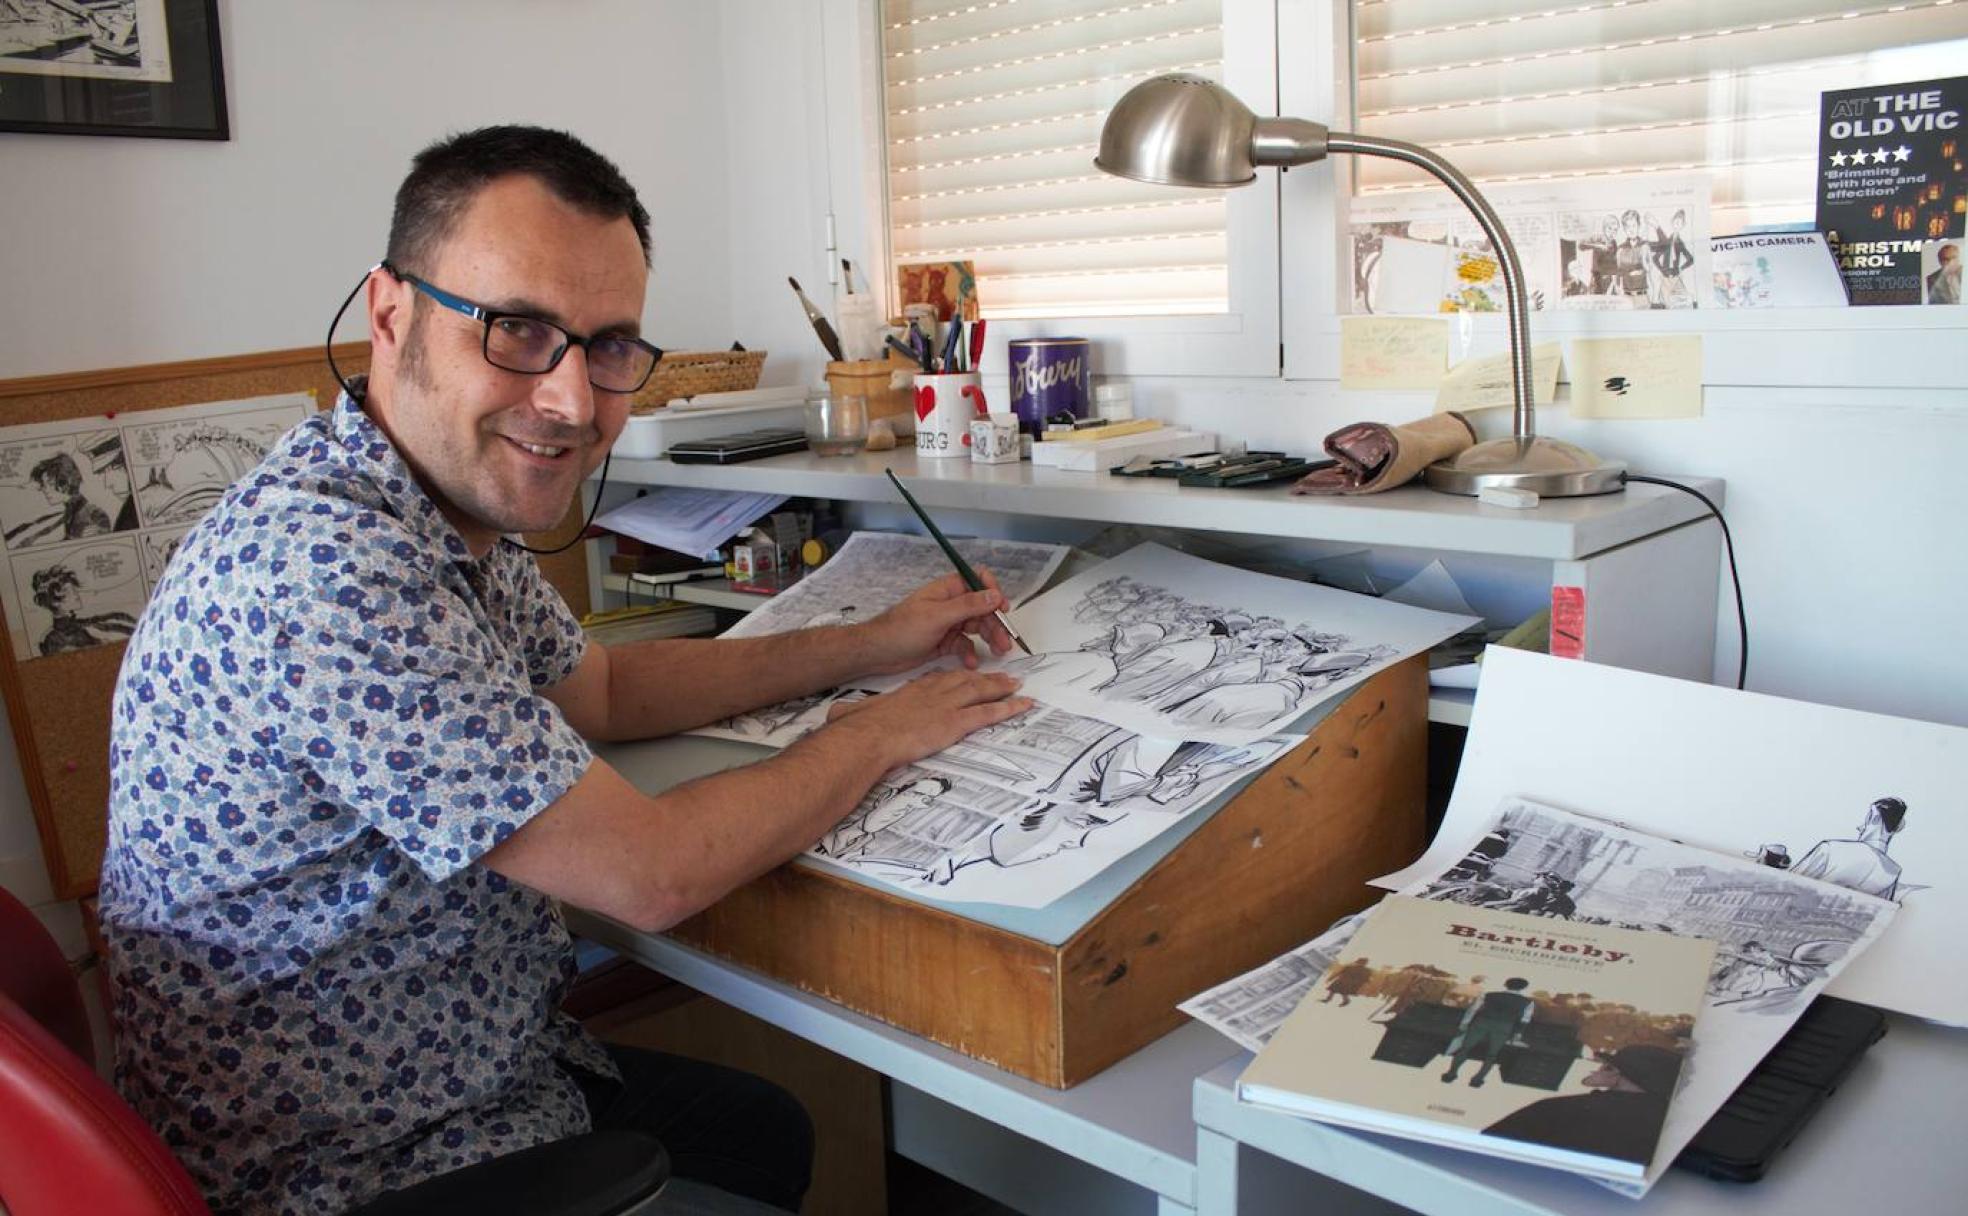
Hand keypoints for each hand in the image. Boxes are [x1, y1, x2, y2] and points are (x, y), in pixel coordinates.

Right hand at [819, 669, 1032, 770]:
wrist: (868, 737)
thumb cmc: (860, 730)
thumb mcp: (853, 716)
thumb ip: (849, 714)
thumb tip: (834, 716)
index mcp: (912, 690)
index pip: (940, 679)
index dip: (956, 677)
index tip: (966, 676)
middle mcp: (933, 691)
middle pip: (966, 680)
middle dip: (986, 678)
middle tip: (1004, 677)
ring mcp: (946, 705)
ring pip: (982, 691)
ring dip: (1002, 688)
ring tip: (1018, 686)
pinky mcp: (955, 722)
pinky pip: (988, 712)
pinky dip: (1009, 707)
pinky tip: (1023, 705)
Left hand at [856, 570, 1014, 674]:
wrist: (878, 653)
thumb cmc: (901, 629)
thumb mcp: (937, 616)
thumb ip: (967, 605)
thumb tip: (994, 594)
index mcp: (947, 590)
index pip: (978, 581)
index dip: (992, 592)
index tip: (1002, 608)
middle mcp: (950, 604)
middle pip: (982, 609)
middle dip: (995, 623)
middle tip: (1005, 641)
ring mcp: (948, 623)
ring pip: (977, 628)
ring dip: (988, 639)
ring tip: (998, 652)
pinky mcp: (944, 642)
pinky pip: (965, 645)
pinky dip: (970, 653)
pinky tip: (971, 663)